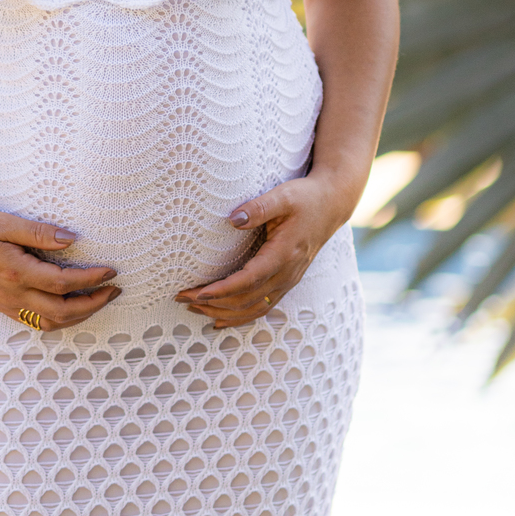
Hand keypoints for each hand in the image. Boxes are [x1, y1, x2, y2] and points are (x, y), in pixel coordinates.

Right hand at [0, 203, 119, 331]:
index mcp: (14, 272)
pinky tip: (67, 307)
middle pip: (62, 310)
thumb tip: (72, 239)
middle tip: (115, 289)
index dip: (92, 279)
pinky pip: (34, 322)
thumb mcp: (2, 222)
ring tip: (98, 300)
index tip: (112, 270)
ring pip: (50, 322)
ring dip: (78, 315)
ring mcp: (4, 303)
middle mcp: (11, 294)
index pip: (63, 283)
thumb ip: (37, 232)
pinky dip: (57, 319)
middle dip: (94, 303)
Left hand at [176, 171, 351, 327]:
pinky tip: (221, 319)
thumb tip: (232, 219)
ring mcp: (288, 280)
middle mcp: (286, 274)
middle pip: (246, 300)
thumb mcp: (283, 196)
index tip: (197, 292)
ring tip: (195, 310)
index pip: (248, 280)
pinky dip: (241, 317)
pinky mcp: (286, 281)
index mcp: (283, 255)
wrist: (332, 204)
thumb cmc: (306, 198)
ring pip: (254, 309)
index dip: (222, 290)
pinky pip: (262, 306)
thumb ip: (258, 207)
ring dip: (224, 313)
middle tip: (182, 298)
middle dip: (213, 303)